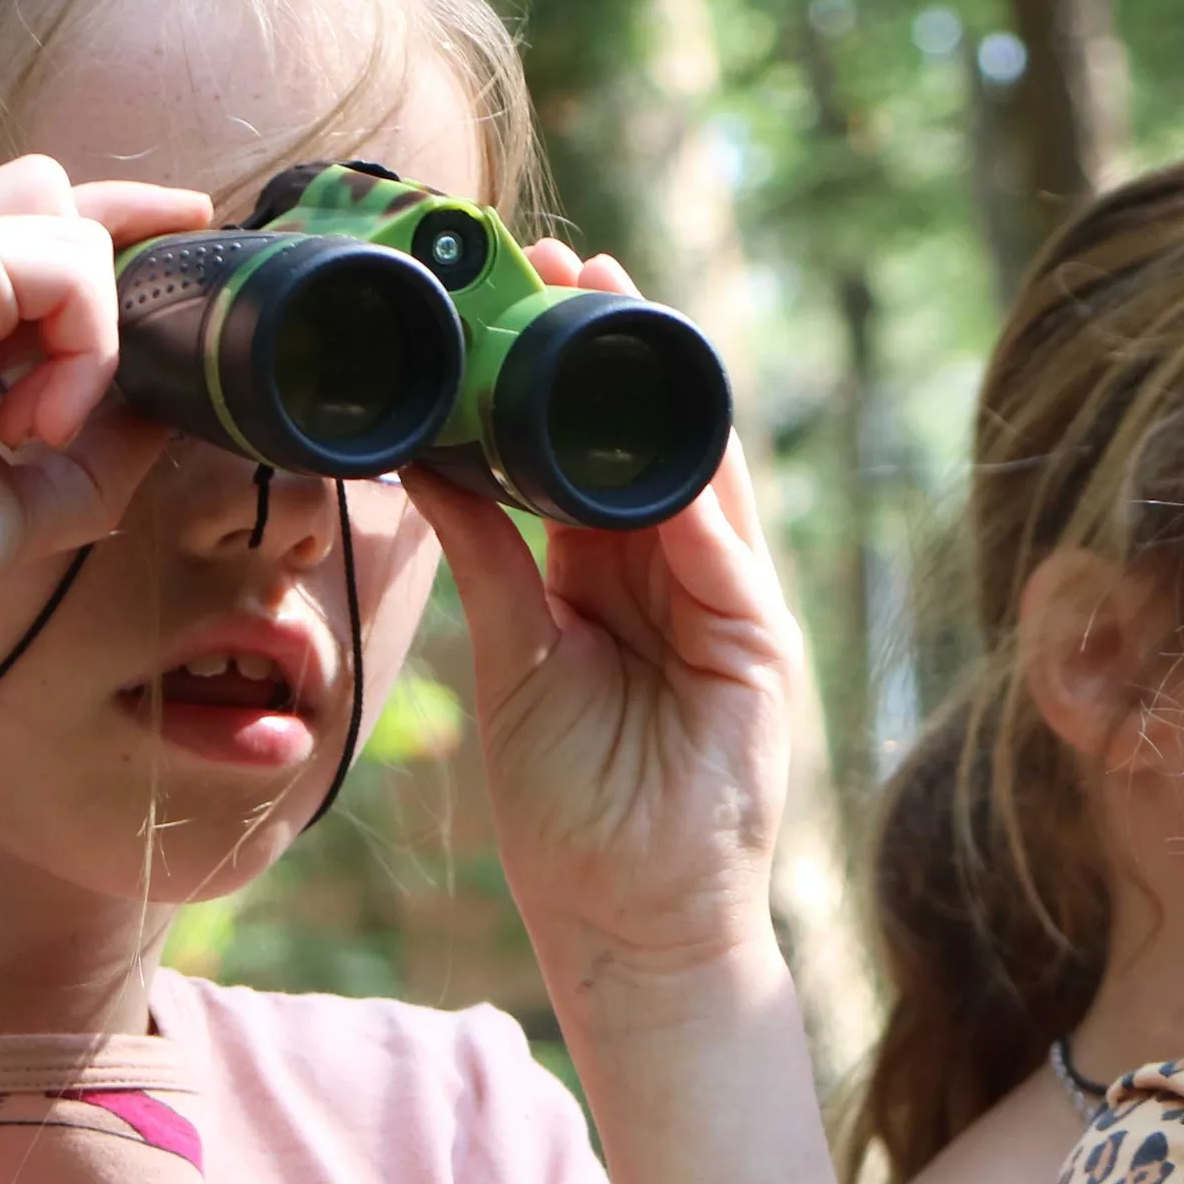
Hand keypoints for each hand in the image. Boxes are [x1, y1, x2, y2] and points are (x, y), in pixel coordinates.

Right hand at [0, 156, 211, 687]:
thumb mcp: (43, 485)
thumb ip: (105, 435)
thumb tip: (172, 402)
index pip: (18, 216)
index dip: (107, 217)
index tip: (186, 224)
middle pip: (41, 186)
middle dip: (124, 225)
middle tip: (171, 305)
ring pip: (66, 225)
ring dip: (91, 337)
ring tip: (45, 431)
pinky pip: (68, 266)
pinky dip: (83, 350)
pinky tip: (39, 426)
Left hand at [409, 243, 798, 983]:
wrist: (632, 926)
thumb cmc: (572, 817)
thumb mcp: (513, 665)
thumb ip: (490, 565)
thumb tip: (426, 463)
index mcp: (611, 577)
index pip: (587, 450)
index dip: (556, 372)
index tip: (516, 292)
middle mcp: (673, 575)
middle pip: (646, 435)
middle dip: (610, 344)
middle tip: (557, 257)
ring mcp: (723, 602)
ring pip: (694, 466)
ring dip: (654, 383)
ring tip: (604, 297)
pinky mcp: (758, 642)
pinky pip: (724, 543)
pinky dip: (689, 482)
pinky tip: (650, 421)